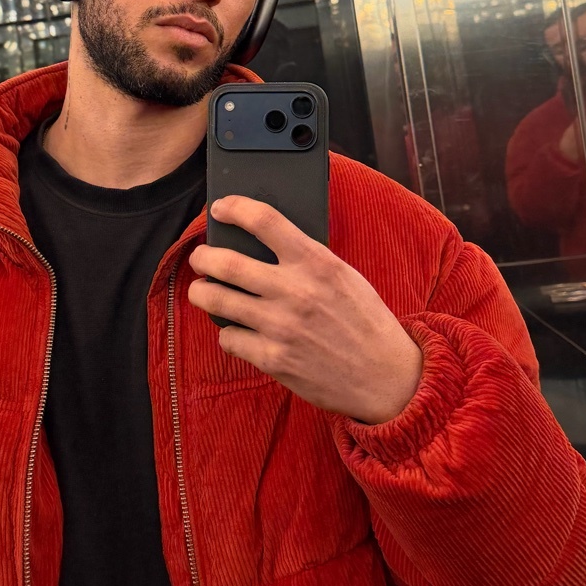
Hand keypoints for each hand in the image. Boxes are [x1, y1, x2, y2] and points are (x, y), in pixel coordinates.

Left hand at [187, 196, 422, 424]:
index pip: (264, 220)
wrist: (385, 377)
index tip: (220, 208)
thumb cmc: (365, 322)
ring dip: (201, 292)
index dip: (235, 208)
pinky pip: (229, 338)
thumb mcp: (344, 276)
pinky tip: (236, 332)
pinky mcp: (273, 359)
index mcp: (316, 263)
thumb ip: (307, 259)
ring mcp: (280, 327)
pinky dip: (228, 333)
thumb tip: (263, 244)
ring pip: (216, 299)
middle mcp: (294, 291)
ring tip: (202, 291)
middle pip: (226, 262)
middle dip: (203, 257)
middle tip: (200, 258)